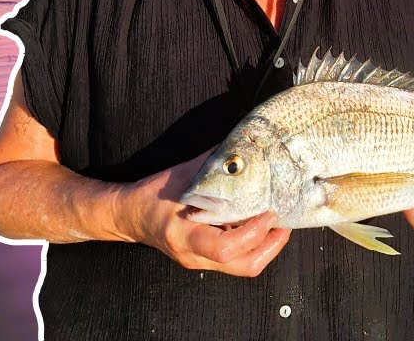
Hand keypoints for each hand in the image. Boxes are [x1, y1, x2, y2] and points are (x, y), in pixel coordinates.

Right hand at [117, 151, 289, 276]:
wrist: (129, 216)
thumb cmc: (153, 193)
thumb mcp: (182, 174)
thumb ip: (213, 163)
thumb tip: (242, 146)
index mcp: (184, 236)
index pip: (226, 249)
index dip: (253, 233)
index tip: (268, 211)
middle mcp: (193, 255)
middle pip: (244, 266)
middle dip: (271, 246)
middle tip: (283, 222)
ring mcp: (199, 261)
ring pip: (244, 266)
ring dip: (266, 246)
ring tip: (277, 222)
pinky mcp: (204, 259)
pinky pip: (236, 259)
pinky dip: (253, 244)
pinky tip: (259, 224)